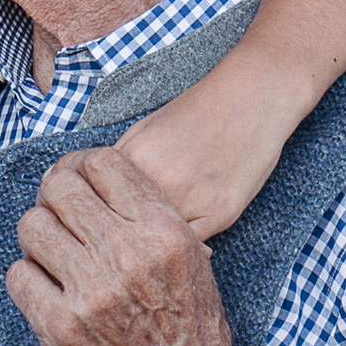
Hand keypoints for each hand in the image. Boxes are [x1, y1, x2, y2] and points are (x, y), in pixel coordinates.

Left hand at [7, 144, 269, 345]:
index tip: (75, 183)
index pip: (101, 163)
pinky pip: (18, 275)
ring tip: (55, 261)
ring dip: (38, 241)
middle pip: (58, 188)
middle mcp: (126, 255)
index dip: (80, 168)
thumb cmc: (193, 337)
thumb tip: (93, 178)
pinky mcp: (60, 328)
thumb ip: (148, 217)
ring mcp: (90, 293)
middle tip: (58, 221)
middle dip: (54, 200)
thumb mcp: (192, 262)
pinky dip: (28, 281)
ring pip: (31, 227)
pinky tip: (49, 294)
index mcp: (163, 232)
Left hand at [109, 45, 308, 240]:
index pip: (100, 201)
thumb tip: (94, 192)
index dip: (98, 214)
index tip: (100, 221)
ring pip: (159, 241)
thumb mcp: (146, 127)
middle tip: (124, 237)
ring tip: (151, 242)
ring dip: (152, 244)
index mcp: (136, 157)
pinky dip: (181, 247)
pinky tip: (176, 242)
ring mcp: (193, 200)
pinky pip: (190, 245)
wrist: (251, 97)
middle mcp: (161, 180)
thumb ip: (120, 162)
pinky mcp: (222, 213)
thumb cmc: (199, 110)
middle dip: (124, 232)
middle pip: (129, 226)